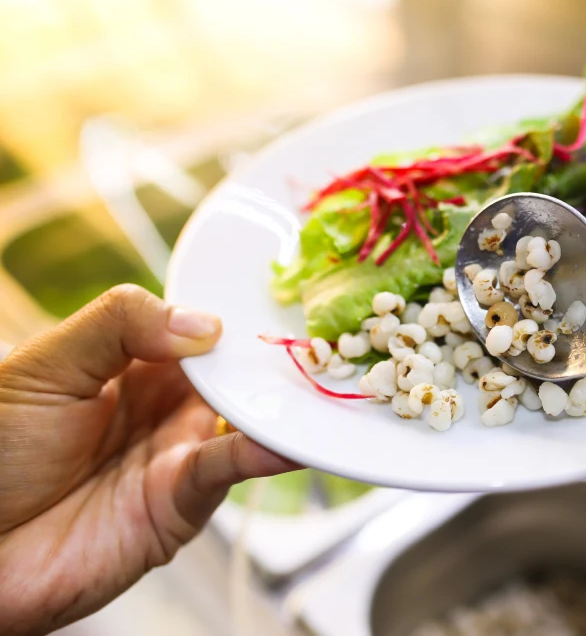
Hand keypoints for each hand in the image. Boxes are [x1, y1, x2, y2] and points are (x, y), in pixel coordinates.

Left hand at [0, 285, 295, 635]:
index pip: (204, 328)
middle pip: (239, 374)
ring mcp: (179, 454)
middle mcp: (166, 406)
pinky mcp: (183, 503)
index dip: (241, 313)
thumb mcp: (45, 365)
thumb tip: (203, 324)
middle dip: (280, 356)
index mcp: (135, 363)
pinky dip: (267, 453)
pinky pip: (232, 470)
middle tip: (325, 336)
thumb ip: (119, 325)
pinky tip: (288, 436)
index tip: (284, 296)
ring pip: (249, 420)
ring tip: (325, 381)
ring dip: (286, 403)